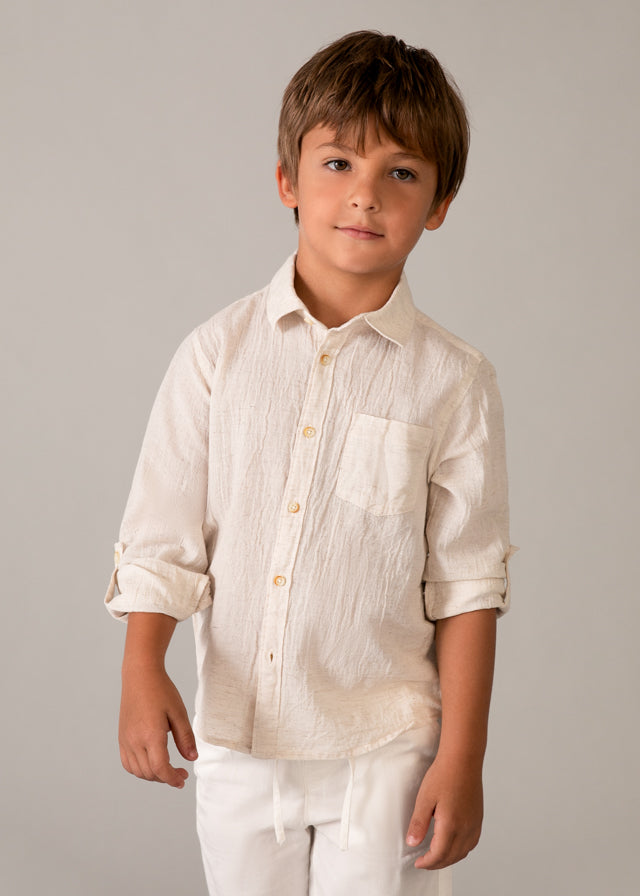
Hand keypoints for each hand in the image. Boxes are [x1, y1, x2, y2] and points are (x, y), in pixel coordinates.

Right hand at [119, 665, 197, 788]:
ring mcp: (125, 740)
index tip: (183, 780)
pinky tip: (151, 762)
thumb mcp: (179, 712)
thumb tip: (192, 759)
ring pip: (137, 771)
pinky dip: (140, 769)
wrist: (140, 675)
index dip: (172, 779)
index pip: (160, 768)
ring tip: (168, 768)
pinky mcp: (122, 737)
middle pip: (149, 773)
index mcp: (151, 735)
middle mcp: (135, 740)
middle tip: (181, 773)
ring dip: (153, 775)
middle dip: (166, 778)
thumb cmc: (161, 690)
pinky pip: (128, 763)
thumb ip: (186, 738)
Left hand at [406, 755, 483, 869]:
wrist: (463, 759)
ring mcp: (474, 824)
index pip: (439, 854)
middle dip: (436, 863)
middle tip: (424, 862)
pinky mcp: (478, 818)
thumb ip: (418, 823)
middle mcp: (466, 828)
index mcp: (451, 825)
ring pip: (463, 852)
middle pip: (451, 857)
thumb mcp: (425, 798)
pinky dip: (461, 850)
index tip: (418, 862)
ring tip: (436, 856)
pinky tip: (453, 845)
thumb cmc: (443, 775)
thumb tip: (412, 843)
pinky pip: (471, 843)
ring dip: (449, 858)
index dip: (427, 862)